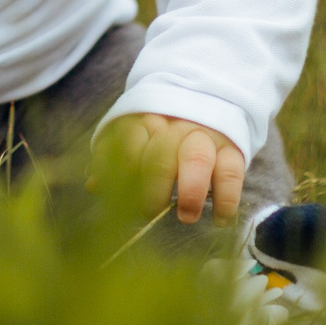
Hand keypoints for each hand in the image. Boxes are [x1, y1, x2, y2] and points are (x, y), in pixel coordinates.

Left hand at [91, 113, 244, 224]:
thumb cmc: (158, 137)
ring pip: (197, 158)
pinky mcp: (231, 150)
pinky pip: (232, 172)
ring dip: (190, 191)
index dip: (125, 173)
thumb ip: (112, 160)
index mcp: (145, 122)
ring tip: (186, 216)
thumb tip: (94, 185)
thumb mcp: (132, 140)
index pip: (130, 144)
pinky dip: (227, 198)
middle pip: (161, 153)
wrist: (203, 105)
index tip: (122, 198)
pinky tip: (220, 219)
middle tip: (150, 210)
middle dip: (154, 186)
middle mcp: (174, 127)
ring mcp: (204, 137)